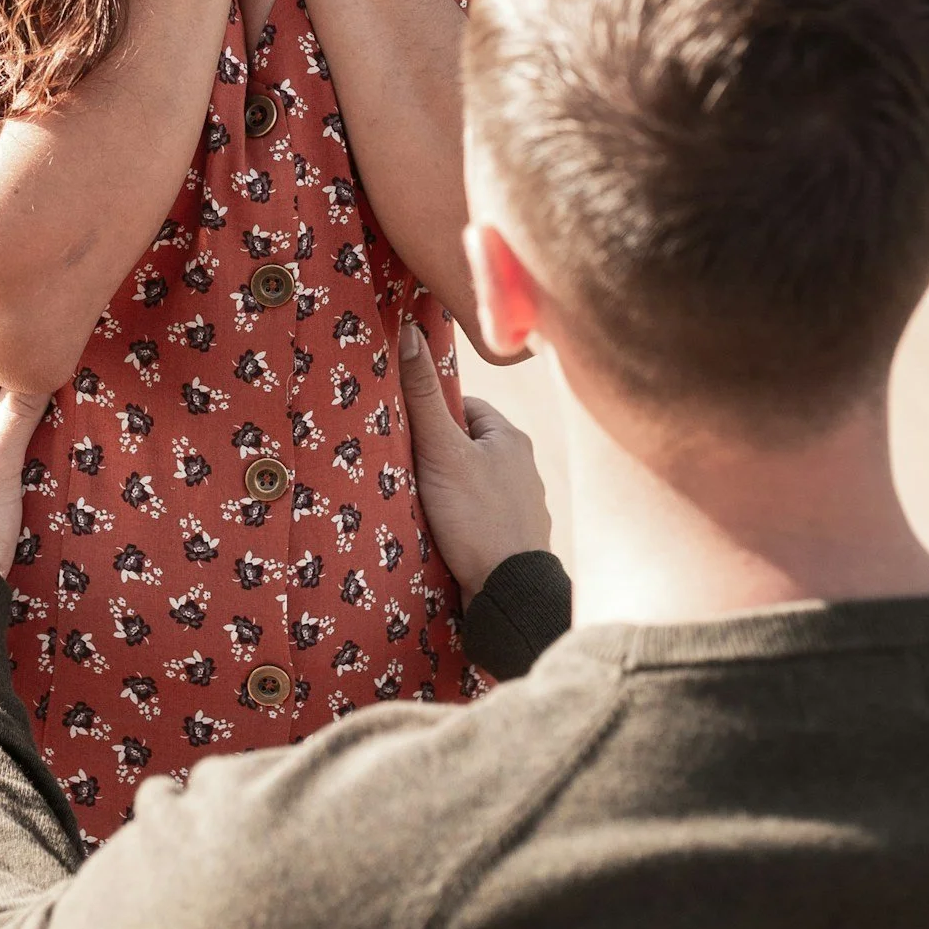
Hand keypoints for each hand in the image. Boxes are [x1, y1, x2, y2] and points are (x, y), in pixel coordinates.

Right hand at [399, 320, 551, 605]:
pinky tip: (443, 534)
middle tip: (405, 468)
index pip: (463, 408)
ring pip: (473, 484)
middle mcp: (523, 469)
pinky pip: (479, 517)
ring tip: (420, 504)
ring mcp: (522, 507)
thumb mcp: (442, 451)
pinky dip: (461, 521)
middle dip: (438, 456)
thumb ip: (423, 395)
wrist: (511, 596)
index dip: (431, 417)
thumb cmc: (478, 518)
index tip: (406, 432)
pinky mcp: (513, 540)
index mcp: (511, 439)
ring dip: (449, 491)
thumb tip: (408, 331)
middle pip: (467, 447)